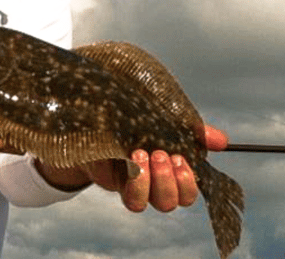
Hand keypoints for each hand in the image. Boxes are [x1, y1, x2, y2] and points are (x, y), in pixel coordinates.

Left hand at [37, 125, 227, 212]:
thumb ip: (193, 131)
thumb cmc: (135, 119)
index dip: (189, 181)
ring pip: (149, 204)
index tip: (182, 157)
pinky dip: (134, 182)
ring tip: (141, 154)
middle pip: (172, 202)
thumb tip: (222, 141)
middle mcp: (153, 183)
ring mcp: (132, 184)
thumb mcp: (166, 119)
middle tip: (160, 154)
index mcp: (170, 170)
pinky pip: (129, 198)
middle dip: (169, 180)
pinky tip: (129, 160)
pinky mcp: (112, 181)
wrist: (97, 115)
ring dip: (150, 183)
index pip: (189, 191)